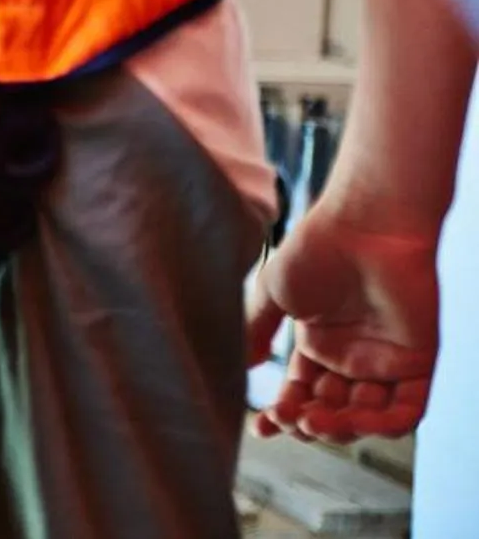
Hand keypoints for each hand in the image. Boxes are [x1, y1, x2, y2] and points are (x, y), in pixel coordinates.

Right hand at [245, 199, 440, 443]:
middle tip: (288, 418)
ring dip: (341, 429)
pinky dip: (384, 424)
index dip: (283, 416)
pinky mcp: (416, 362)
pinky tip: (356, 422)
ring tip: (314, 421)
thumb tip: (241, 367)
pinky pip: (407, 409)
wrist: (363, 227)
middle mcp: (352, 359)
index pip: (302, 395)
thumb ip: (256, 330)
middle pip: (331, 412)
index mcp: (318, 345)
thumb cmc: (316, 250)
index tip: (261, 428)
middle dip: (308, 425)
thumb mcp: (274, 293)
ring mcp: (384, 362)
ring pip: (365, 418)